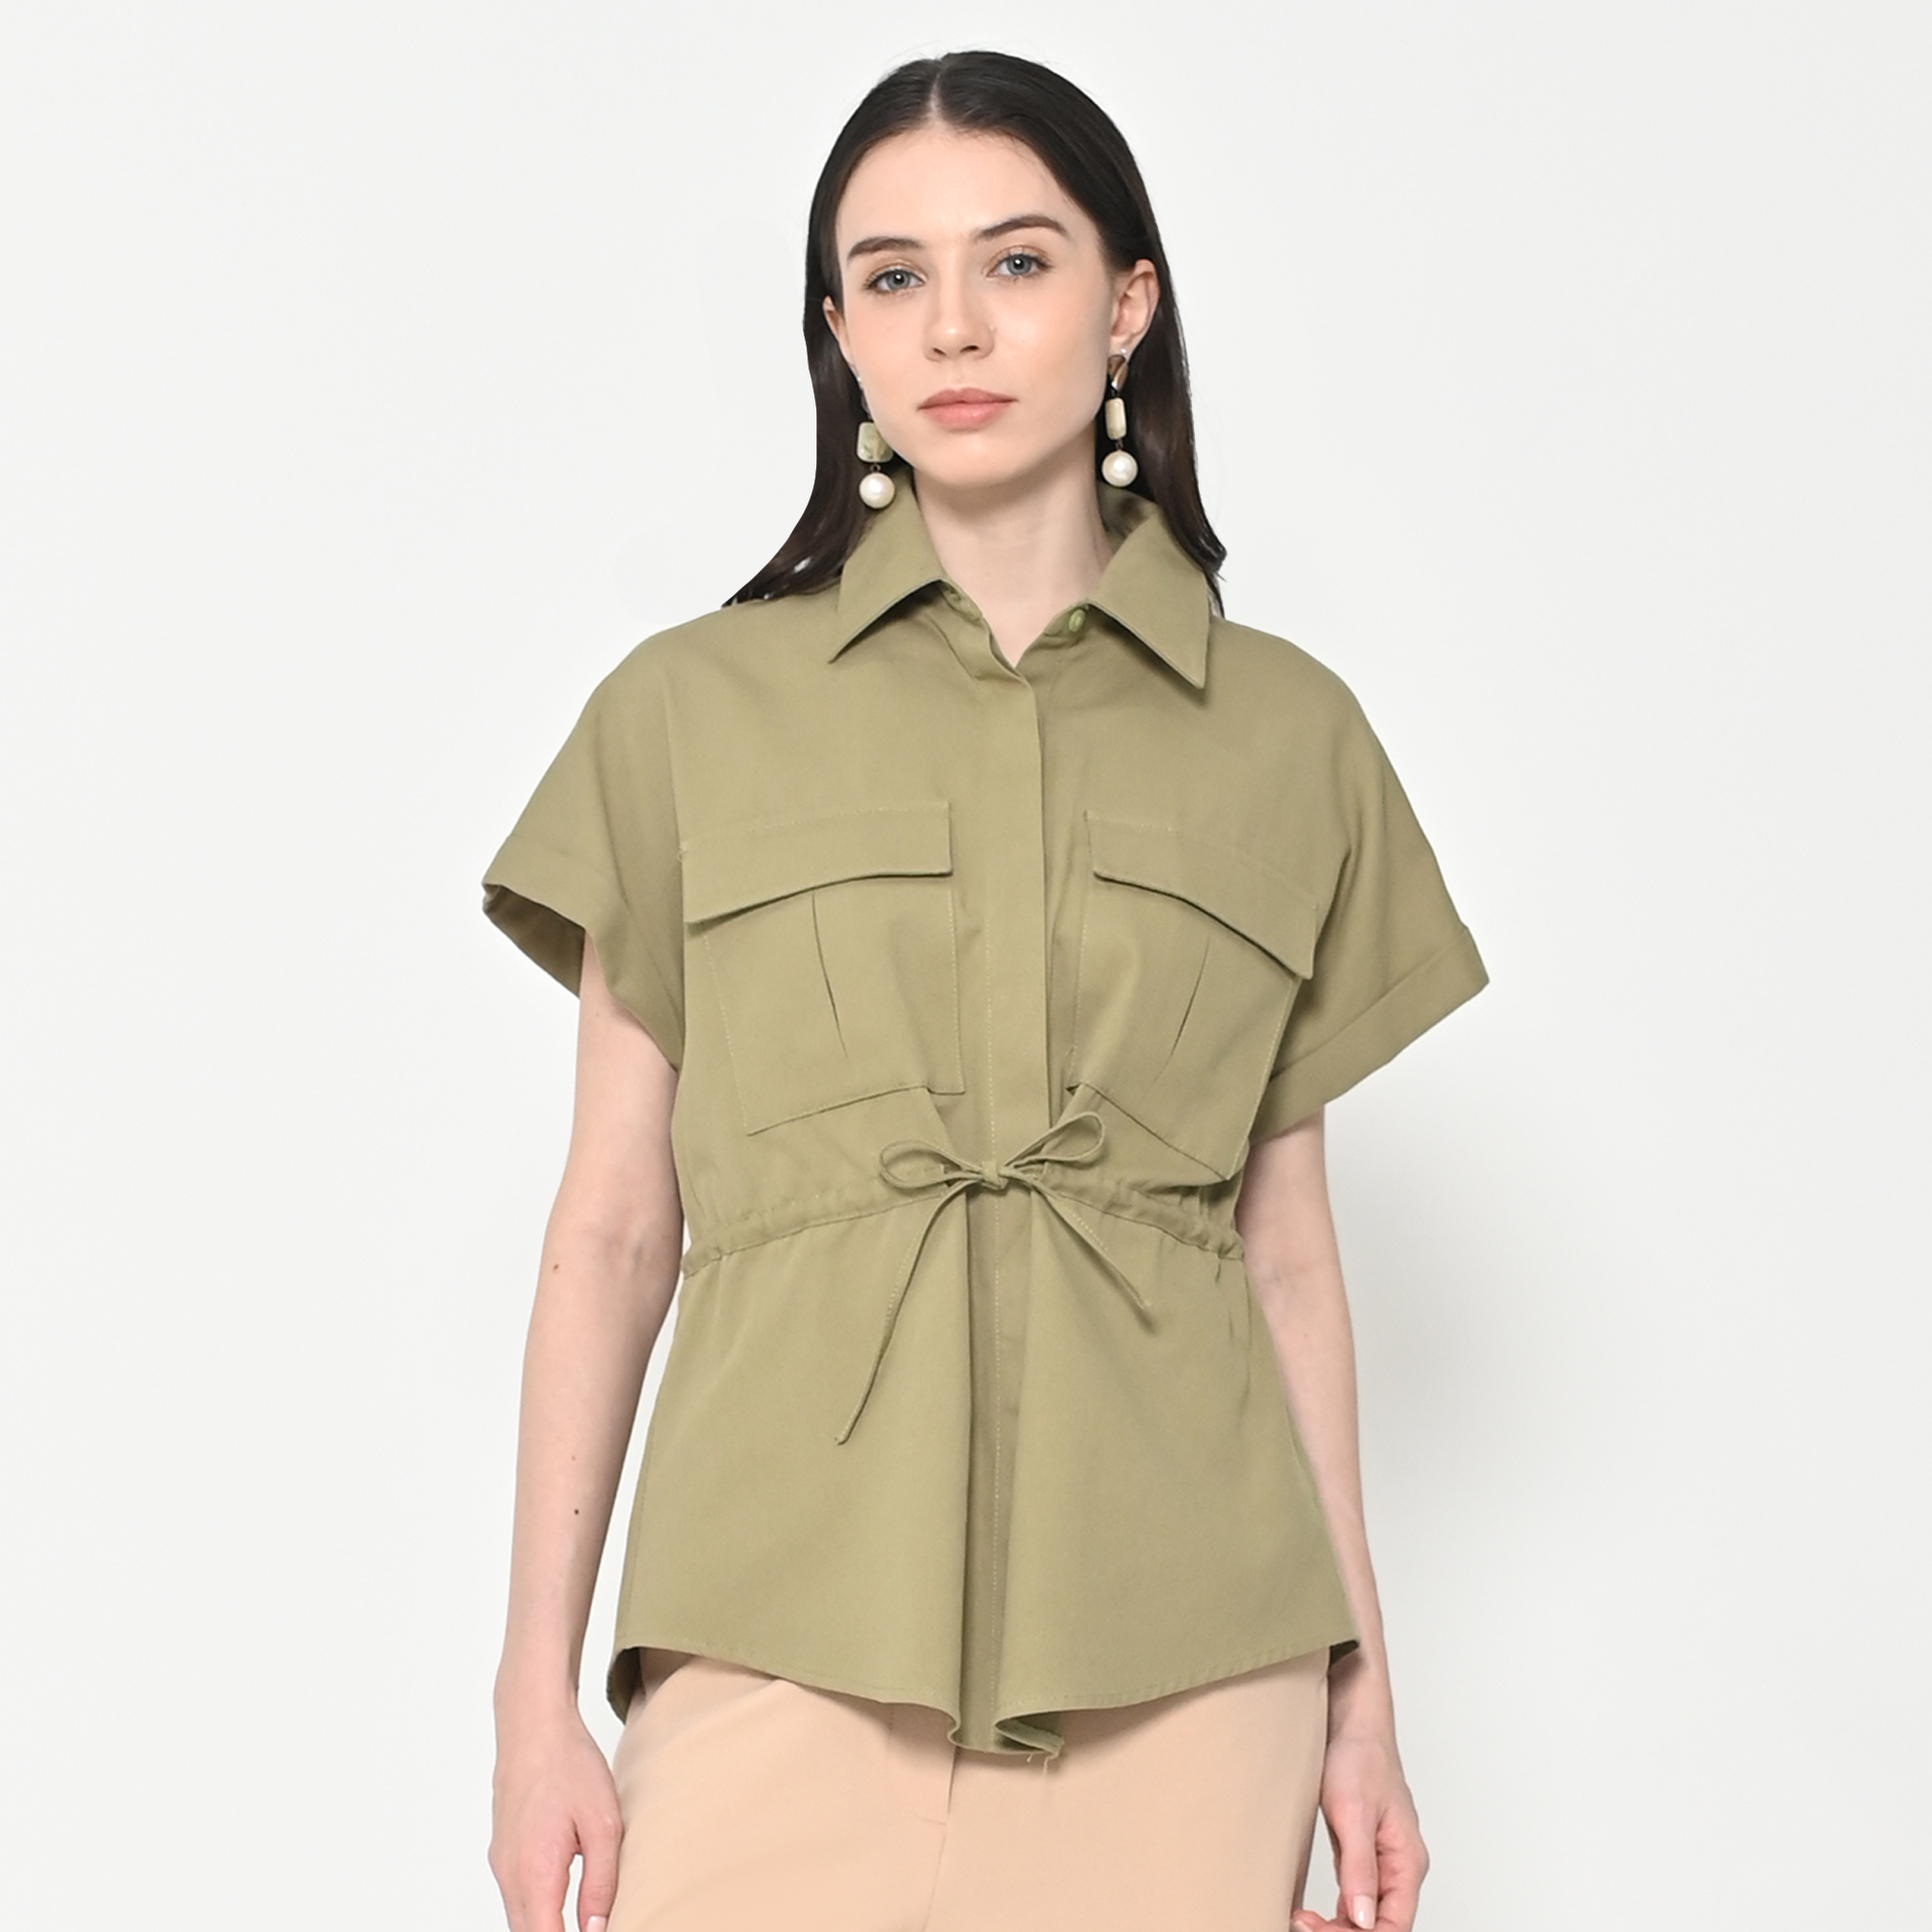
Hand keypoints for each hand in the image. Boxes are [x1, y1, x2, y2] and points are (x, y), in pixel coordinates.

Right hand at [488, 1701, 623, 1931]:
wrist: (533, 1726)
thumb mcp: (603, 1824)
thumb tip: (598, 1931)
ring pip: (520, 1921)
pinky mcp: (502, 1855)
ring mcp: (501, 1866)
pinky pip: (516, 1900)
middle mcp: (510, 1877)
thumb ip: (601, 1884)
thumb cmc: (570, 1766)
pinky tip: (562, 1909)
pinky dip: (537, 1914)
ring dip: (546, 1929)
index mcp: (535, 1874)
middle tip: (593, 1928)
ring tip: (581, 1923)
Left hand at [1291, 1722, 1429, 1931]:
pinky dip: (1336, 1911)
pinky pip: (1355, 1896)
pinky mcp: (1362, 1853)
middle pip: (1379, 1924)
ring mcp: (1381, 1861)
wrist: (1352, 1723)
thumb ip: (1360, 1868)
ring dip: (1336, 1926)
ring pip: (1366, 1914)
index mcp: (1407, 1861)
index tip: (1320, 1931)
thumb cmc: (1360, 1757)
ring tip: (1301, 1921)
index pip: (1394, 1925)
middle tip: (1302, 1925)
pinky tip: (1312, 1913)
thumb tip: (1364, 1920)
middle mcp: (1399, 1867)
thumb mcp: (1354, 1812)